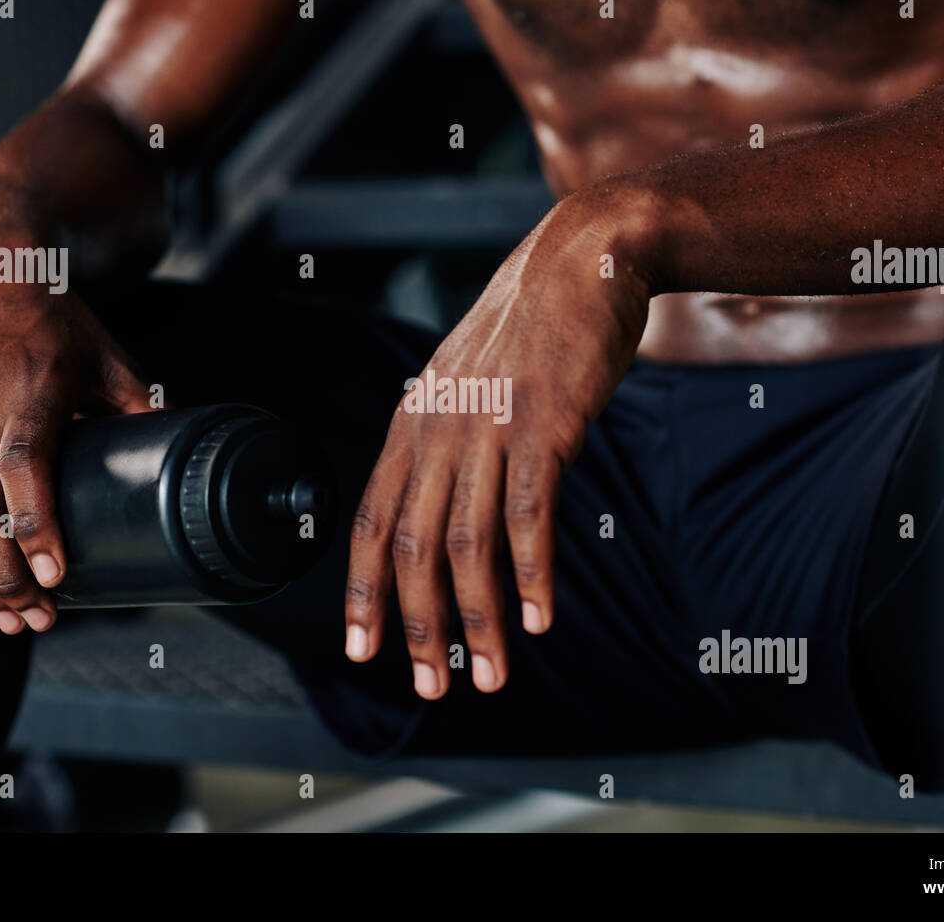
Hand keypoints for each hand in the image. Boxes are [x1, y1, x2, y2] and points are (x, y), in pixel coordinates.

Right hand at [0, 234, 155, 633]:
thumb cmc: (52, 319)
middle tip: (36, 620)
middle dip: (6, 578)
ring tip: (3, 618)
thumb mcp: (106, 355)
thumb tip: (180, 440)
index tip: (54, 578)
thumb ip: (138, 402)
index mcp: (25, 395)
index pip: (23, 471)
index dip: (35, 529)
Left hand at [344, 186, 656, 697]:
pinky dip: (532, 574)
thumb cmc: (530, 328)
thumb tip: (448, 498)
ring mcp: (486, 427)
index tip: (363, 649)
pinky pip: (529, 515)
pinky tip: (540, 619)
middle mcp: (437, 430)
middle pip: (411, 548)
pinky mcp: (542, 424)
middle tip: (429, 686)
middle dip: (418, 626)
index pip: (371, 523)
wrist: (581, 257)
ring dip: (477, 620)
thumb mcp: (467, 381)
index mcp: (412, 422)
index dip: (363, 593)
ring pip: (465, 545)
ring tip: (488, 676)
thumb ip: (451, 438)